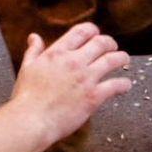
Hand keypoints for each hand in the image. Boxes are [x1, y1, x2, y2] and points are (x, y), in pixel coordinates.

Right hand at [10, 24, 131, 143]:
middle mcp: (74, 62)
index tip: (95, 34)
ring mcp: (86, 78)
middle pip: (101, 42)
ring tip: (123, 60)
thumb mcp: (27, 68)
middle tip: (112, 47)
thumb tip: (34, 37)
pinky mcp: (94, 97)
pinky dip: (124, 84)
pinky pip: (116, 85)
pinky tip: (125, 85)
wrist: (32, 120)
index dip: (92, 30)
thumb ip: (34, 51)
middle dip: (109, 43)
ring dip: (121, 58)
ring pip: (113, 60)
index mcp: (57, 53)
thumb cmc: (26, 97)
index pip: (81, 31)